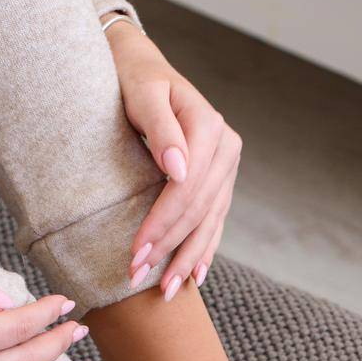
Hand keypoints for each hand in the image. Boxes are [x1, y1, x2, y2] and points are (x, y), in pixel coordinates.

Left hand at [107, 21, 241, 297]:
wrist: (143, 69)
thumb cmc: (134, 79)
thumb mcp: (142, 94)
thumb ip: (161, 128)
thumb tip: (178, 169)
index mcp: (210, 127)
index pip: (186, 189)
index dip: (162, 224)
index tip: (134, 253)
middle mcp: (227, 148)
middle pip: (198, 211)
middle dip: (169, 248)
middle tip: (138, 277)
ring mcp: (227, 166)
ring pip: (209, 222)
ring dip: (187, 259)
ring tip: (166, 290)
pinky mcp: (221, 180)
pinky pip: (215, 221)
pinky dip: (204, 251)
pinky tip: (195, 277)